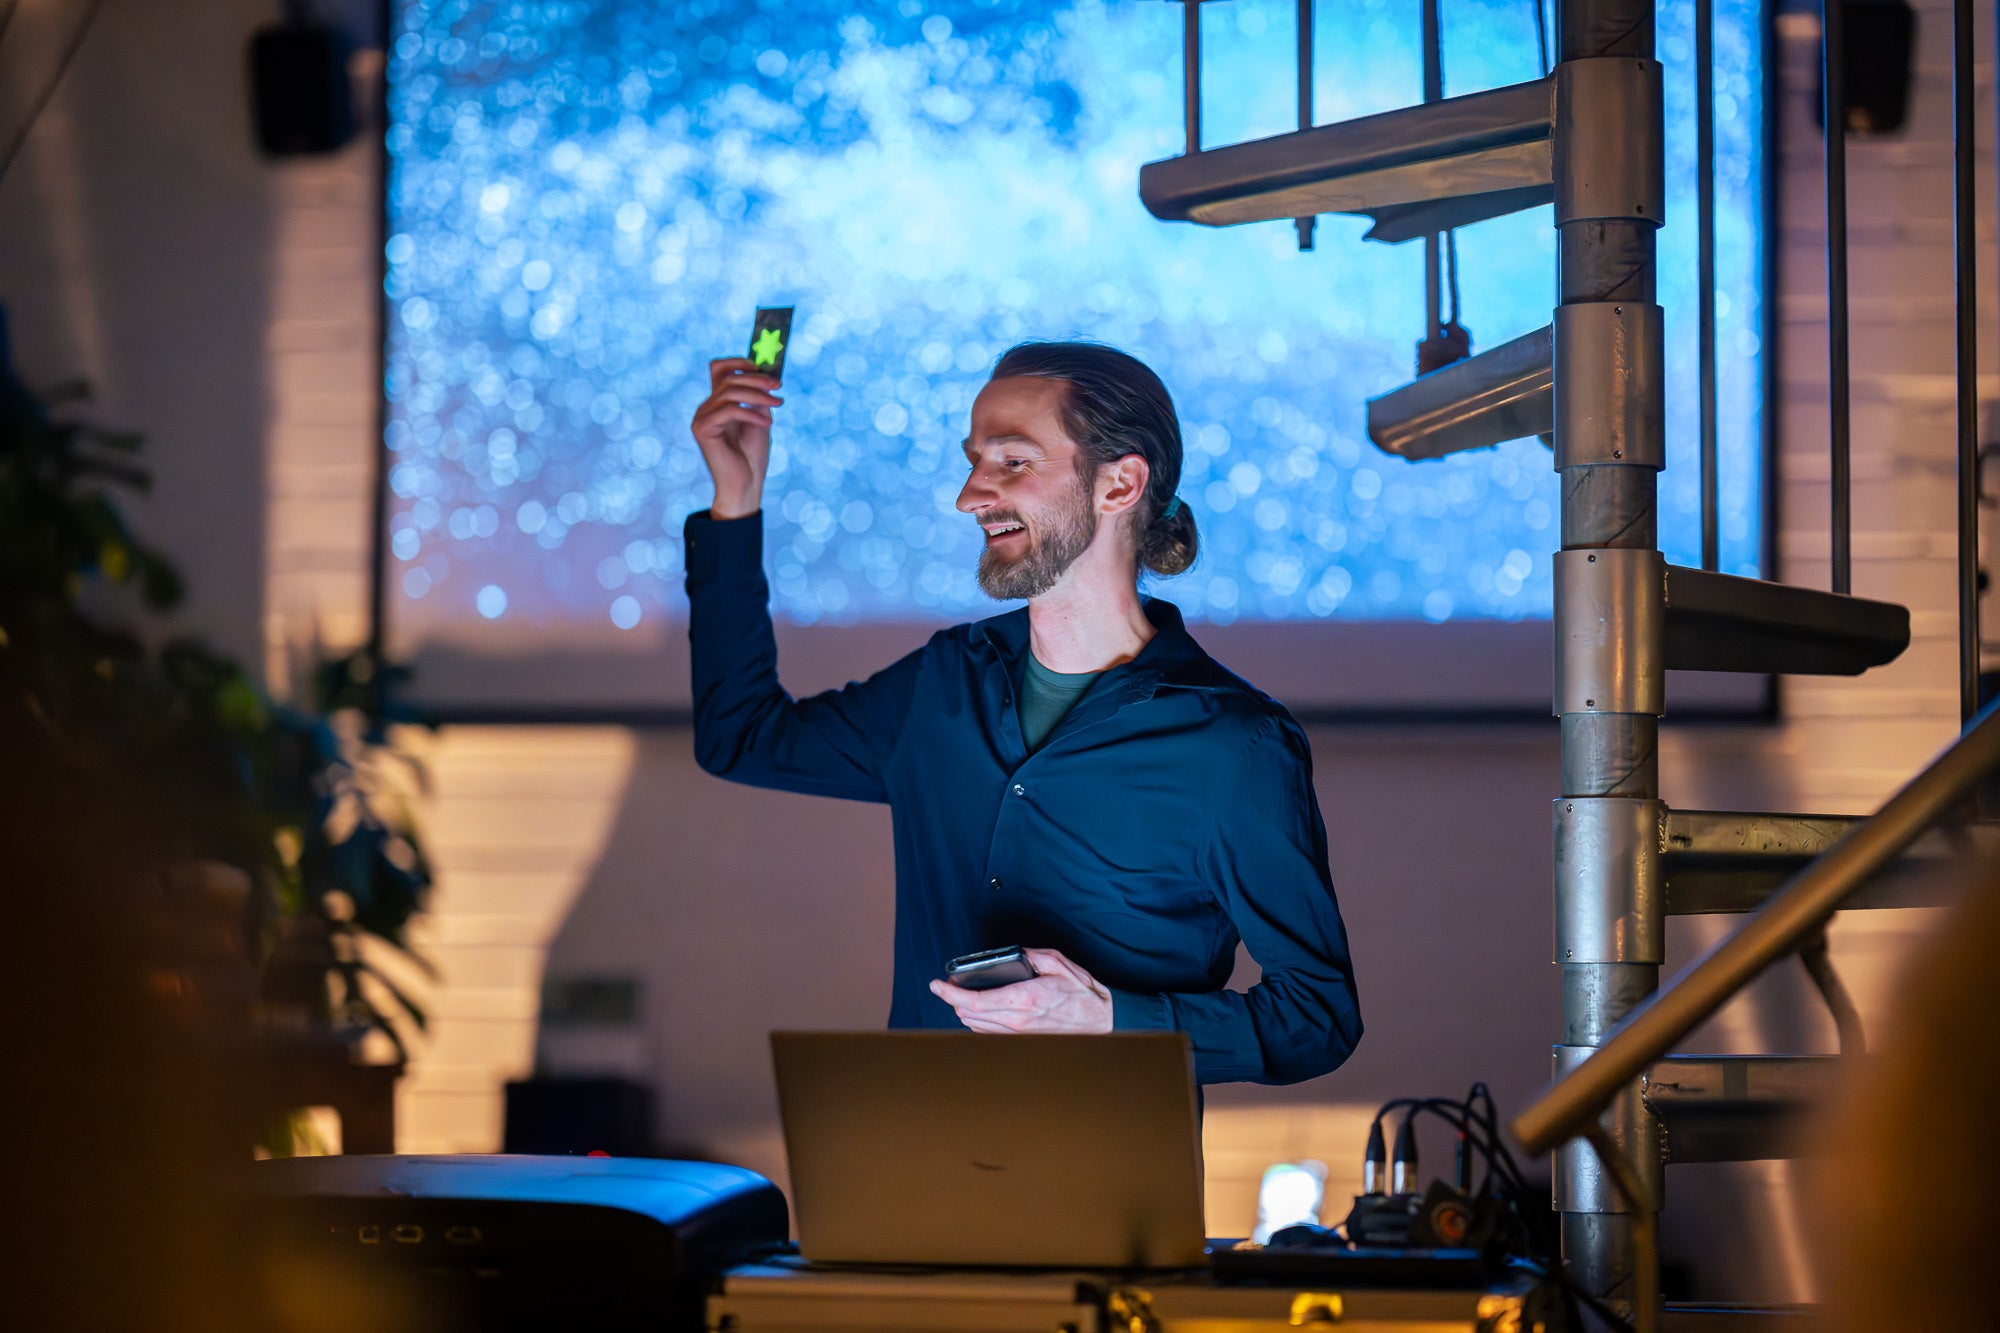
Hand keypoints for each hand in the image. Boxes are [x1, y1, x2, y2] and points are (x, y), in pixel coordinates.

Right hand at [690, 356, 782, 518]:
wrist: (745, 486)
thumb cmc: (752, 457)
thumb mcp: (759, 420)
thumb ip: (758, 398)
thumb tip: (766, 374)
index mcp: (717, 404)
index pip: (719, 369)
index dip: (738, 362)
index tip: (761, 366)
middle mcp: (706, 409)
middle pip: (727, 379)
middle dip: (756, 379)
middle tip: (778, 386)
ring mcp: (701, 419)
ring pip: (729, 393)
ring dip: (757, 395)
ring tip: (778, 403)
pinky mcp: (702, 429)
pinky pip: (728, 410)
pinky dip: (751, 413)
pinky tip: (767, 422)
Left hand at [929, 947, 1112, 1033]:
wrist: (1103, 1021)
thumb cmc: (1082, 993)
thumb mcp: (1058, 963)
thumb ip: (1030, 956)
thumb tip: (1011, 953)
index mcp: (1024, 998)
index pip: (975, 1001)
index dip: (950, 994)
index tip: (937, 985)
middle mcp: (1017, 1020)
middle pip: (969, 1015)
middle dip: (955, 1000)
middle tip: (951, 985)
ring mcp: (1019, 1034)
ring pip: (976, 1027)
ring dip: (965, 1011)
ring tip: (964, 996)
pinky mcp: (1023, 1040)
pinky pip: (990, 1034)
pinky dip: (979, 1021)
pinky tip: (982, 1010)